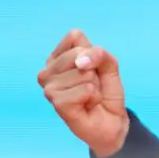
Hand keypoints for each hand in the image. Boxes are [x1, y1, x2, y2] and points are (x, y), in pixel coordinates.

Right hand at [38, 29, 129, 157]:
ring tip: (88, 96)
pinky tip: (87, 105)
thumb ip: (99, 54)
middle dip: (95, 70)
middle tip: (91, 86)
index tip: (93, 68)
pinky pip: (86, 89)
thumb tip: (80, 62)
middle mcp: (47, 72)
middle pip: (79, 54)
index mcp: (56, 58)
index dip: (92, 51)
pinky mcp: (57, 103)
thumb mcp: (109, 64)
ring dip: (95, 86)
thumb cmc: (105, 91)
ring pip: (84, 72)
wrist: (111, 121)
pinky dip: (94, 97)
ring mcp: (49, 88)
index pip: (74, 36)